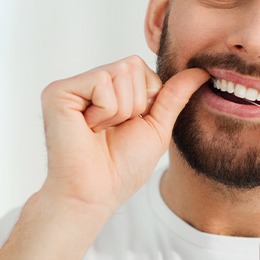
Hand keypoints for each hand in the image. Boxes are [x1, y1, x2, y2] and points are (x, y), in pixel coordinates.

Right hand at [40, 56, 208, 214]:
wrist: (96, 194)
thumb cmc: (122, 167)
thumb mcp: (156, 126)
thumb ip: (174, 96)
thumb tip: (201, 71)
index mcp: (107, 89)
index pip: (140, 67)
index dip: (146, 99)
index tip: (127, 126)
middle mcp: (87, 83)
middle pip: (132, 65)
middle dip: (134, 104)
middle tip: (112, 130)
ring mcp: (71, 86)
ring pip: (120, 72)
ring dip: (120, 111)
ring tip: (99, 131)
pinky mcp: (58, 92)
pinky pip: (101, 82)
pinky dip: (105, 112)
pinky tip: (88, 129)